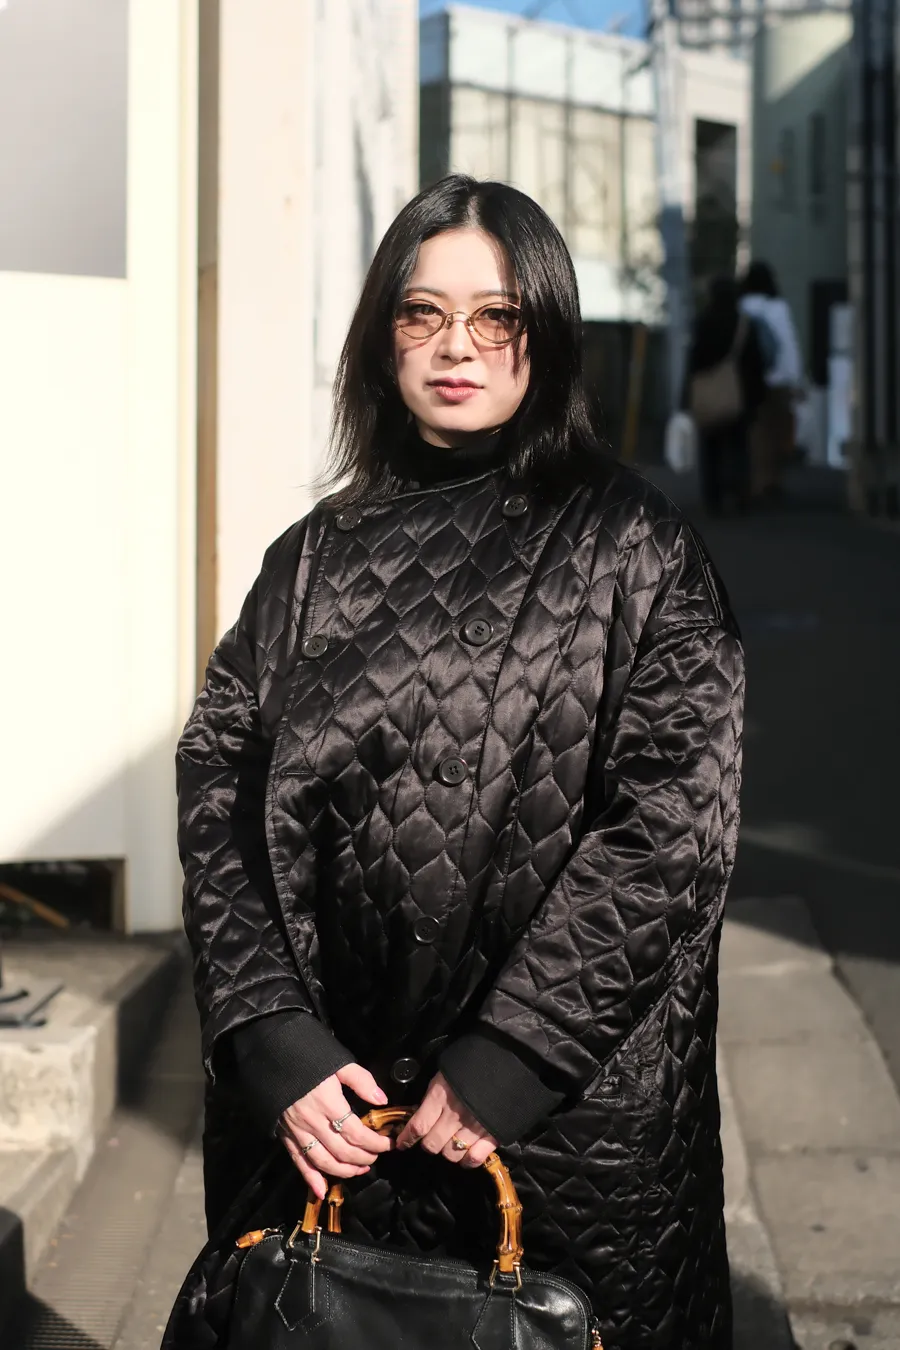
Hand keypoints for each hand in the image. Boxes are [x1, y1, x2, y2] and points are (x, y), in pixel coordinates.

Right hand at [278, 1063, 392, 1198]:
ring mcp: (297, 1132)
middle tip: (376, 1157)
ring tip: (360, 1170)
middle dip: (364, 1158)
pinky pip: (299, 1162)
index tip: (388, 1144)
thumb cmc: (309, 1057)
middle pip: (342, 1151)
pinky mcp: (285, 1136)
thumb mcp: (338, 1062)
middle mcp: (313, 1122)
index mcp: (328, 1103)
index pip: (357, 1133)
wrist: (272, 1055)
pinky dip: (310, 1179)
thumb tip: (381, 1100)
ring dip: (344, 1172)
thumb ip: (361, 1080)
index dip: (375, 1143)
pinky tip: (322, 1190)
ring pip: (323, 1162)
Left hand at [395, 1072, 497, 1168]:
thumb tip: (421, 1113)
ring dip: (447, 1152)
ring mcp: (474, 1127)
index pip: (418, 1126)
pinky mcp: (492, 1135)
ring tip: (450, 1143)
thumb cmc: (471, 1064)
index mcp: (441, 1097)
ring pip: (451, 1154)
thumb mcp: (444, 1075)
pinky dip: (468, 1161)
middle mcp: (455, 1115)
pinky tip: (466, 1156)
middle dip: (428, 1144)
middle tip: (431, 1138)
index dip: (407, 1138)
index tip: (401, 1143)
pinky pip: (474, 1158)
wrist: (505, 1059)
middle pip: (432, 1144)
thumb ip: (432, 1096)